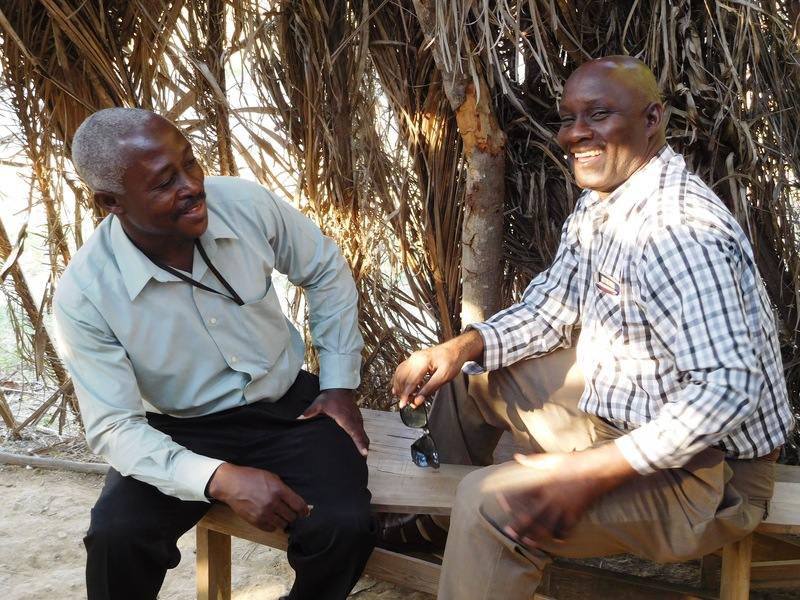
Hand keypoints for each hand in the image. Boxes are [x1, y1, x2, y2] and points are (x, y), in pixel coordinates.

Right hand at [207, 463, 308, 531]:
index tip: (305, 512)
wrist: (231, 484)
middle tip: (291, 513)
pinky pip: (270, 529)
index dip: (304, 510)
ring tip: (281, 516)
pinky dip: (273, 525)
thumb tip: (294, 500)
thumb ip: (284, 489)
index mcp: (278, 490)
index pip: (298, 505)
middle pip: (291, 516)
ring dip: (283, 521)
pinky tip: (271, 519)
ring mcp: (263, 513)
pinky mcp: (255, 521)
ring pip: (282, 524)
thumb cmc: (251, 478)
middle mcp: (272, 503)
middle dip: (293, 515)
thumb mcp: (271, 477)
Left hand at [300, 389, 368, 456]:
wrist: (339, 387)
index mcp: (345, 418)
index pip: (354, 432)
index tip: (364, 453)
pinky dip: (362, 437)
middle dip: (364, 447)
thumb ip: (310, 412)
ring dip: (364, 443)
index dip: (359, 443)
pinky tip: (362, 444)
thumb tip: (299, 418)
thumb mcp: (319, 403)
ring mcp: (357, 418)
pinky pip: (362, 429)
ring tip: (363, 455)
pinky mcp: (357, 417)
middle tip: (363, 459)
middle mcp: (354, 419)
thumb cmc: (329, 397)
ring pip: (363, 433)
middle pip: (362, 435)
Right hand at [392, 330, 484, 407]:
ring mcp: (413, 357)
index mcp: (423, 361)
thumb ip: (430, 389)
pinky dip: (400, 379)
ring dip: (399, 386)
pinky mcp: (413, 358)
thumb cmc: (452, 361)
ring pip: (399, 373)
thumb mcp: (444, 377)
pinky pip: (402, 369)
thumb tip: (417, 400)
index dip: (406, 395)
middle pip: (402, 377)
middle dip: (402, 392)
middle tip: (406, 402)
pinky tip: (402, 387)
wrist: (455, 349)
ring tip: (404, 396)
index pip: (410, 381)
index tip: (403, 405)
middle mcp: (415, 358)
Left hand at [492, 444, 636, 545]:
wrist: (597, 469)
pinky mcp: (575, 513)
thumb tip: (516, 457)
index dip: (510, 499)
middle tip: (509, 534)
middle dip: (520, 527)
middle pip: (532, 516)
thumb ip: (532, 461)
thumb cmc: (573, 461)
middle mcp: (551, 498)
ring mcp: (563, 507)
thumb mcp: (551, 458)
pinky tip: (557, 540)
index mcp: (543, 484)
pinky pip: (566, 528)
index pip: (522, 494)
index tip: (500, 501)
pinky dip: (561, 535)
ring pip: (547, 526)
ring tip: (528, 542)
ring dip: (536, 536)